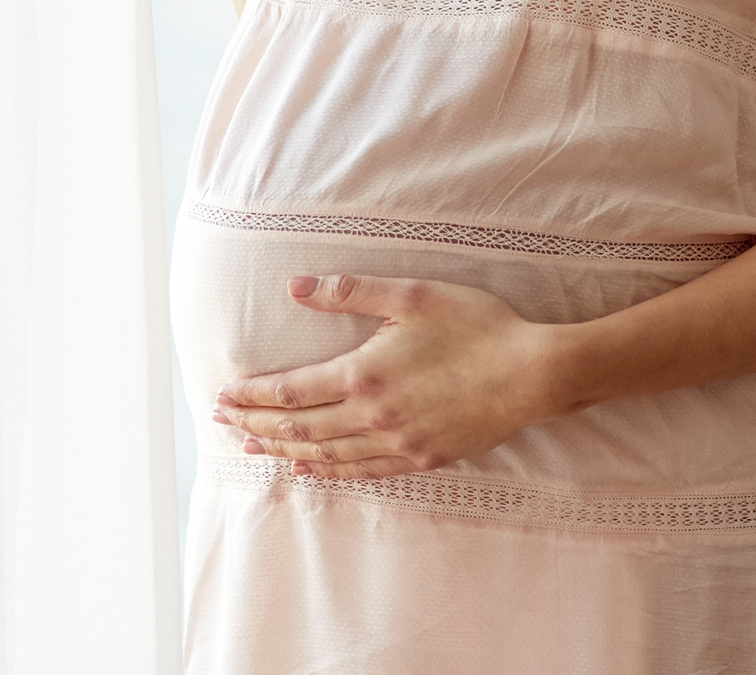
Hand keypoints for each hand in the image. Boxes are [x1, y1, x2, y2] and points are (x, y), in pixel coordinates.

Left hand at [212, 274, 561, 479]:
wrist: (531, 374)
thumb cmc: (475, 325)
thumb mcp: (412, 294)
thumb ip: (350, 291)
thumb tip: (297, 286)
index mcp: (364, 374)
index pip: (290, 391)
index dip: (253, 395)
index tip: (224, 394)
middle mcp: (373, 417)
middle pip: (298, 427)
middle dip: (255, 424)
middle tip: (223, 422)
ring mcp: (397, 443)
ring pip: (325, 454)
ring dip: (283, 450)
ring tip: (253, 449)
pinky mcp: (421, 457)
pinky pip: (360, 470)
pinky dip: (327, 470)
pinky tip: (310, 468)